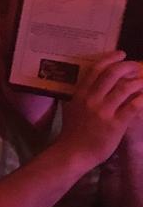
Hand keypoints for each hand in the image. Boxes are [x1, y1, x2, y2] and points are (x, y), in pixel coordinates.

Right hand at [61, 51, 142, 165]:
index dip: (110, 58)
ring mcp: (104, 111)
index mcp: (80, 93)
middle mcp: (91, 99)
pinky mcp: (115, 124)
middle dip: (129, 66)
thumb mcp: (71, 108)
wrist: (73, 152)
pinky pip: (134, 106)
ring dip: (139, 82)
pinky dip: (142, 99)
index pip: (96, 69)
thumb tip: (88, 84)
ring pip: (126, 88)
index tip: (121, 54)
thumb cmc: (72, 131)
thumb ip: (79, 95)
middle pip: (113, 74)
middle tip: (137, 66)